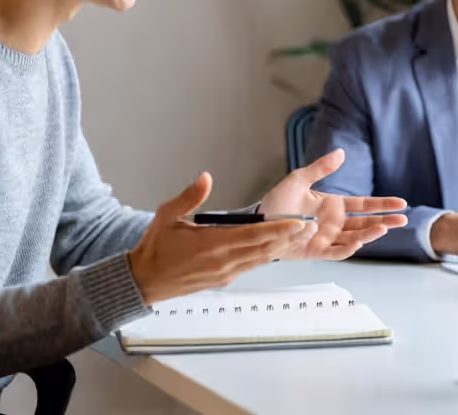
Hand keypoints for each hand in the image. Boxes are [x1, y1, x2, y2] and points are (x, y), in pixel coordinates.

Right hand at [128, 172, 308, 304]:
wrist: (145, 280)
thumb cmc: (156, 247)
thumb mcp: (167, 216)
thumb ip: (189, 197)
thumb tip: (206, 177)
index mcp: (212, 243)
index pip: (254, 235)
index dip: (279, 229)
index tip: (299, 222)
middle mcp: (223, 261)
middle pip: (265, 249)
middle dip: (290, 238)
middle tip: (312, 227)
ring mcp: (224, 273)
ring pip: (260, 259)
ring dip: (282, 248)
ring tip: (301, 237)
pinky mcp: (223, 280)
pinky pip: (250, 267)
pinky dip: (266, 256)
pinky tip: (276, 249)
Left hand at [259, 149, 408, 259]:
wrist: (258, 223)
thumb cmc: (277, 202)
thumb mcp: (298, 179)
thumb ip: (320, 168)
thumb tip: (341, 153)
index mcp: (332, 205)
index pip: (362, 205)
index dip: (381, 204)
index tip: (400, 203)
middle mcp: (333, 223)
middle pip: (364, 223)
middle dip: (384, 221)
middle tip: (402, 220)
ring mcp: (326, 239)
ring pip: (354, 238)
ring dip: (369, 234)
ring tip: (383, 228)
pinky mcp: (316, 252)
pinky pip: (336, 252)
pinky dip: (347, 250)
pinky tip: (358, 243)